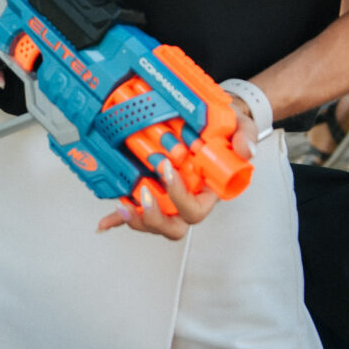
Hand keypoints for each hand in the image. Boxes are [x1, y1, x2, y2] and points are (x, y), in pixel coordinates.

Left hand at [96, 102, 253, 240]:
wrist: (215, 123)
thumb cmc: (227, 132)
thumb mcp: (242, 128)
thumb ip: (244, 138)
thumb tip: (244, 151)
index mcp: (208, 192)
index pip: (195, 209)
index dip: (180, 196)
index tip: (167, 169)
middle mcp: (187, 199)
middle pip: (173, 225)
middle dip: (155, 215)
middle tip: (143, 192)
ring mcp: (169, 198)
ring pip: (154, 221)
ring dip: (136, 218)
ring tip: (121, 203)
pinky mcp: (153, 190)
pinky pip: (136, 210)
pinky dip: (118, 219)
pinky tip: (104, 223)